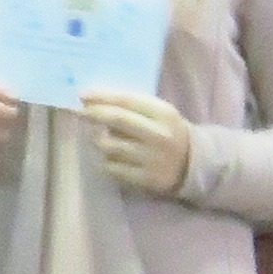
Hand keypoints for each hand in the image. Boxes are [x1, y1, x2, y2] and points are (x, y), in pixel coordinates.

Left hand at [78, 85, 193, 197]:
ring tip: (102, 138)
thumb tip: (92, 100)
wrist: (191, 164)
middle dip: (95, 114)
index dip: (103, 97)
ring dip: (100, 140)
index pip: (128, 101)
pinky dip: (106, 160)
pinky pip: (112, 167)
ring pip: (111, 146)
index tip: (83, 95)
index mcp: (164, 114)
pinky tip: (112, 157)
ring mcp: (152, 159)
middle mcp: (159, 135)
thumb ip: (132, 105)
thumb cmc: (166, 132)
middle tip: (81, 112)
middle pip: (119, 120)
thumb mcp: (158, 113)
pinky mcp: (145, 179)